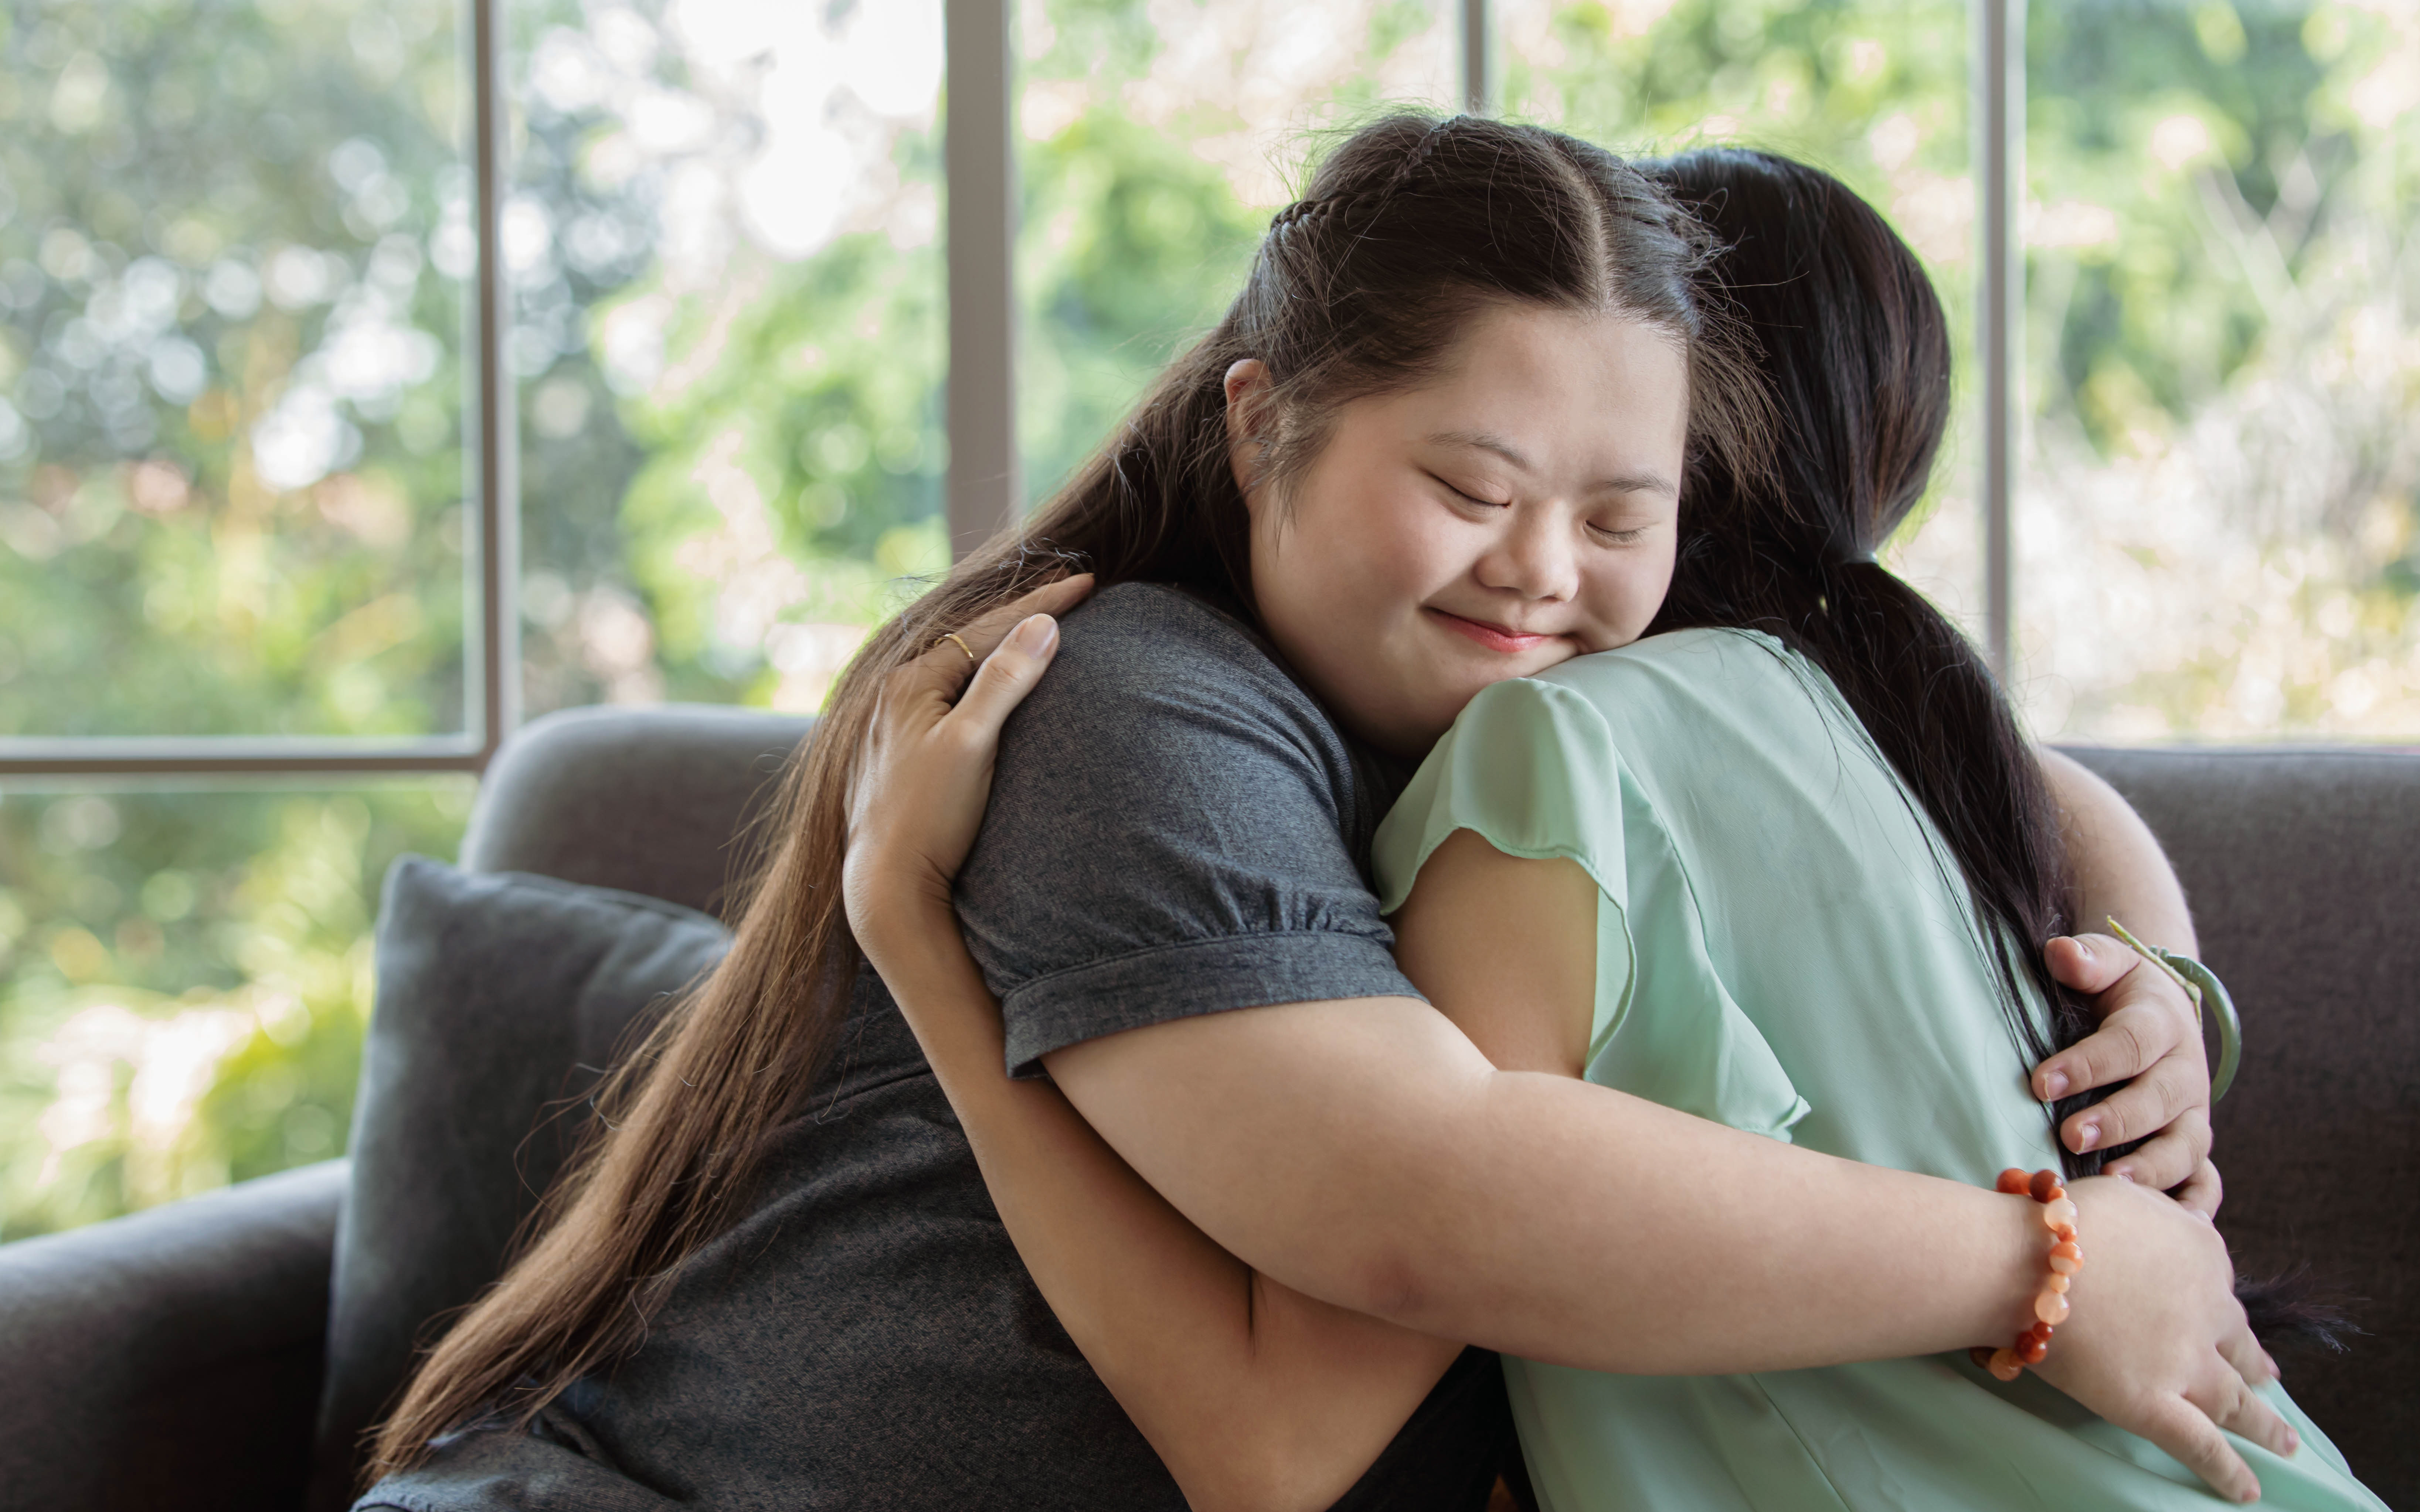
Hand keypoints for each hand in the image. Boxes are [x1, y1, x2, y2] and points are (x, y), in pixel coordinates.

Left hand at [842, 574, 1093, 958]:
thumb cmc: (927, 819)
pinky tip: (1001, 691)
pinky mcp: (903, 759)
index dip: (1041, 605)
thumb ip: (1004, 681)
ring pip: (960, 673)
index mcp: (909, 683)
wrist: (887, 889)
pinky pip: (952, 703)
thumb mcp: (971, 743)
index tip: (1088, 584)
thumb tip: (1043, 627)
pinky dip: (985, 686)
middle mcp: (895, 697)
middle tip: (1071, 595)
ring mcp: (896, 729)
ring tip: (1043, 632)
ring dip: (1002, 651)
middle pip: (971, 643)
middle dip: (1022, 619)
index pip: (988, 628)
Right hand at [2029, 1177, 2291, 1502]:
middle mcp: (2206, 1312)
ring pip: (2237, 1400)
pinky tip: (2246, 1490)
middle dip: (2255, 1362)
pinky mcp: (2156, 1405)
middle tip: (2268, 1375)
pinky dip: (2227, 1471)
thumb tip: (2181, 1216)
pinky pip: (2200, 1446)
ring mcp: (2185, 1363)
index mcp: (2201, 1253)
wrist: (2032, 1263)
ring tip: (2284, 1442)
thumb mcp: (2129, 1195)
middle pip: (2238, 1342)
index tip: (2224, 1316)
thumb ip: (2161, 1211)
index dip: (2219, 1302)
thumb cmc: (2066, 1222)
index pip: (2219, 1282)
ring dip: (2266, 1424)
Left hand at [2033, 933, 2218, 1209]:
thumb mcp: (2106, 962)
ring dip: (2151, 1170)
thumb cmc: (2117, 990)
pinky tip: (2165, 1226)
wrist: (2160, 1011)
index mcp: (2162, 1025)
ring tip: (2111, 1187)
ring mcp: (2192, 1116)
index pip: (2128, 1045)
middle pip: (2157, 1102)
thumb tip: (2061, 953)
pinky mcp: (2192, 1147)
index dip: (2087, 1065)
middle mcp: (2185, 1075)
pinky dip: (2191, 1205)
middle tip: (2070, 1136)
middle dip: (2116, 1122)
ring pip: (2184, 1148)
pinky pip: (2203, 1183)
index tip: (2040, 1082)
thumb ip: (2086, 958)